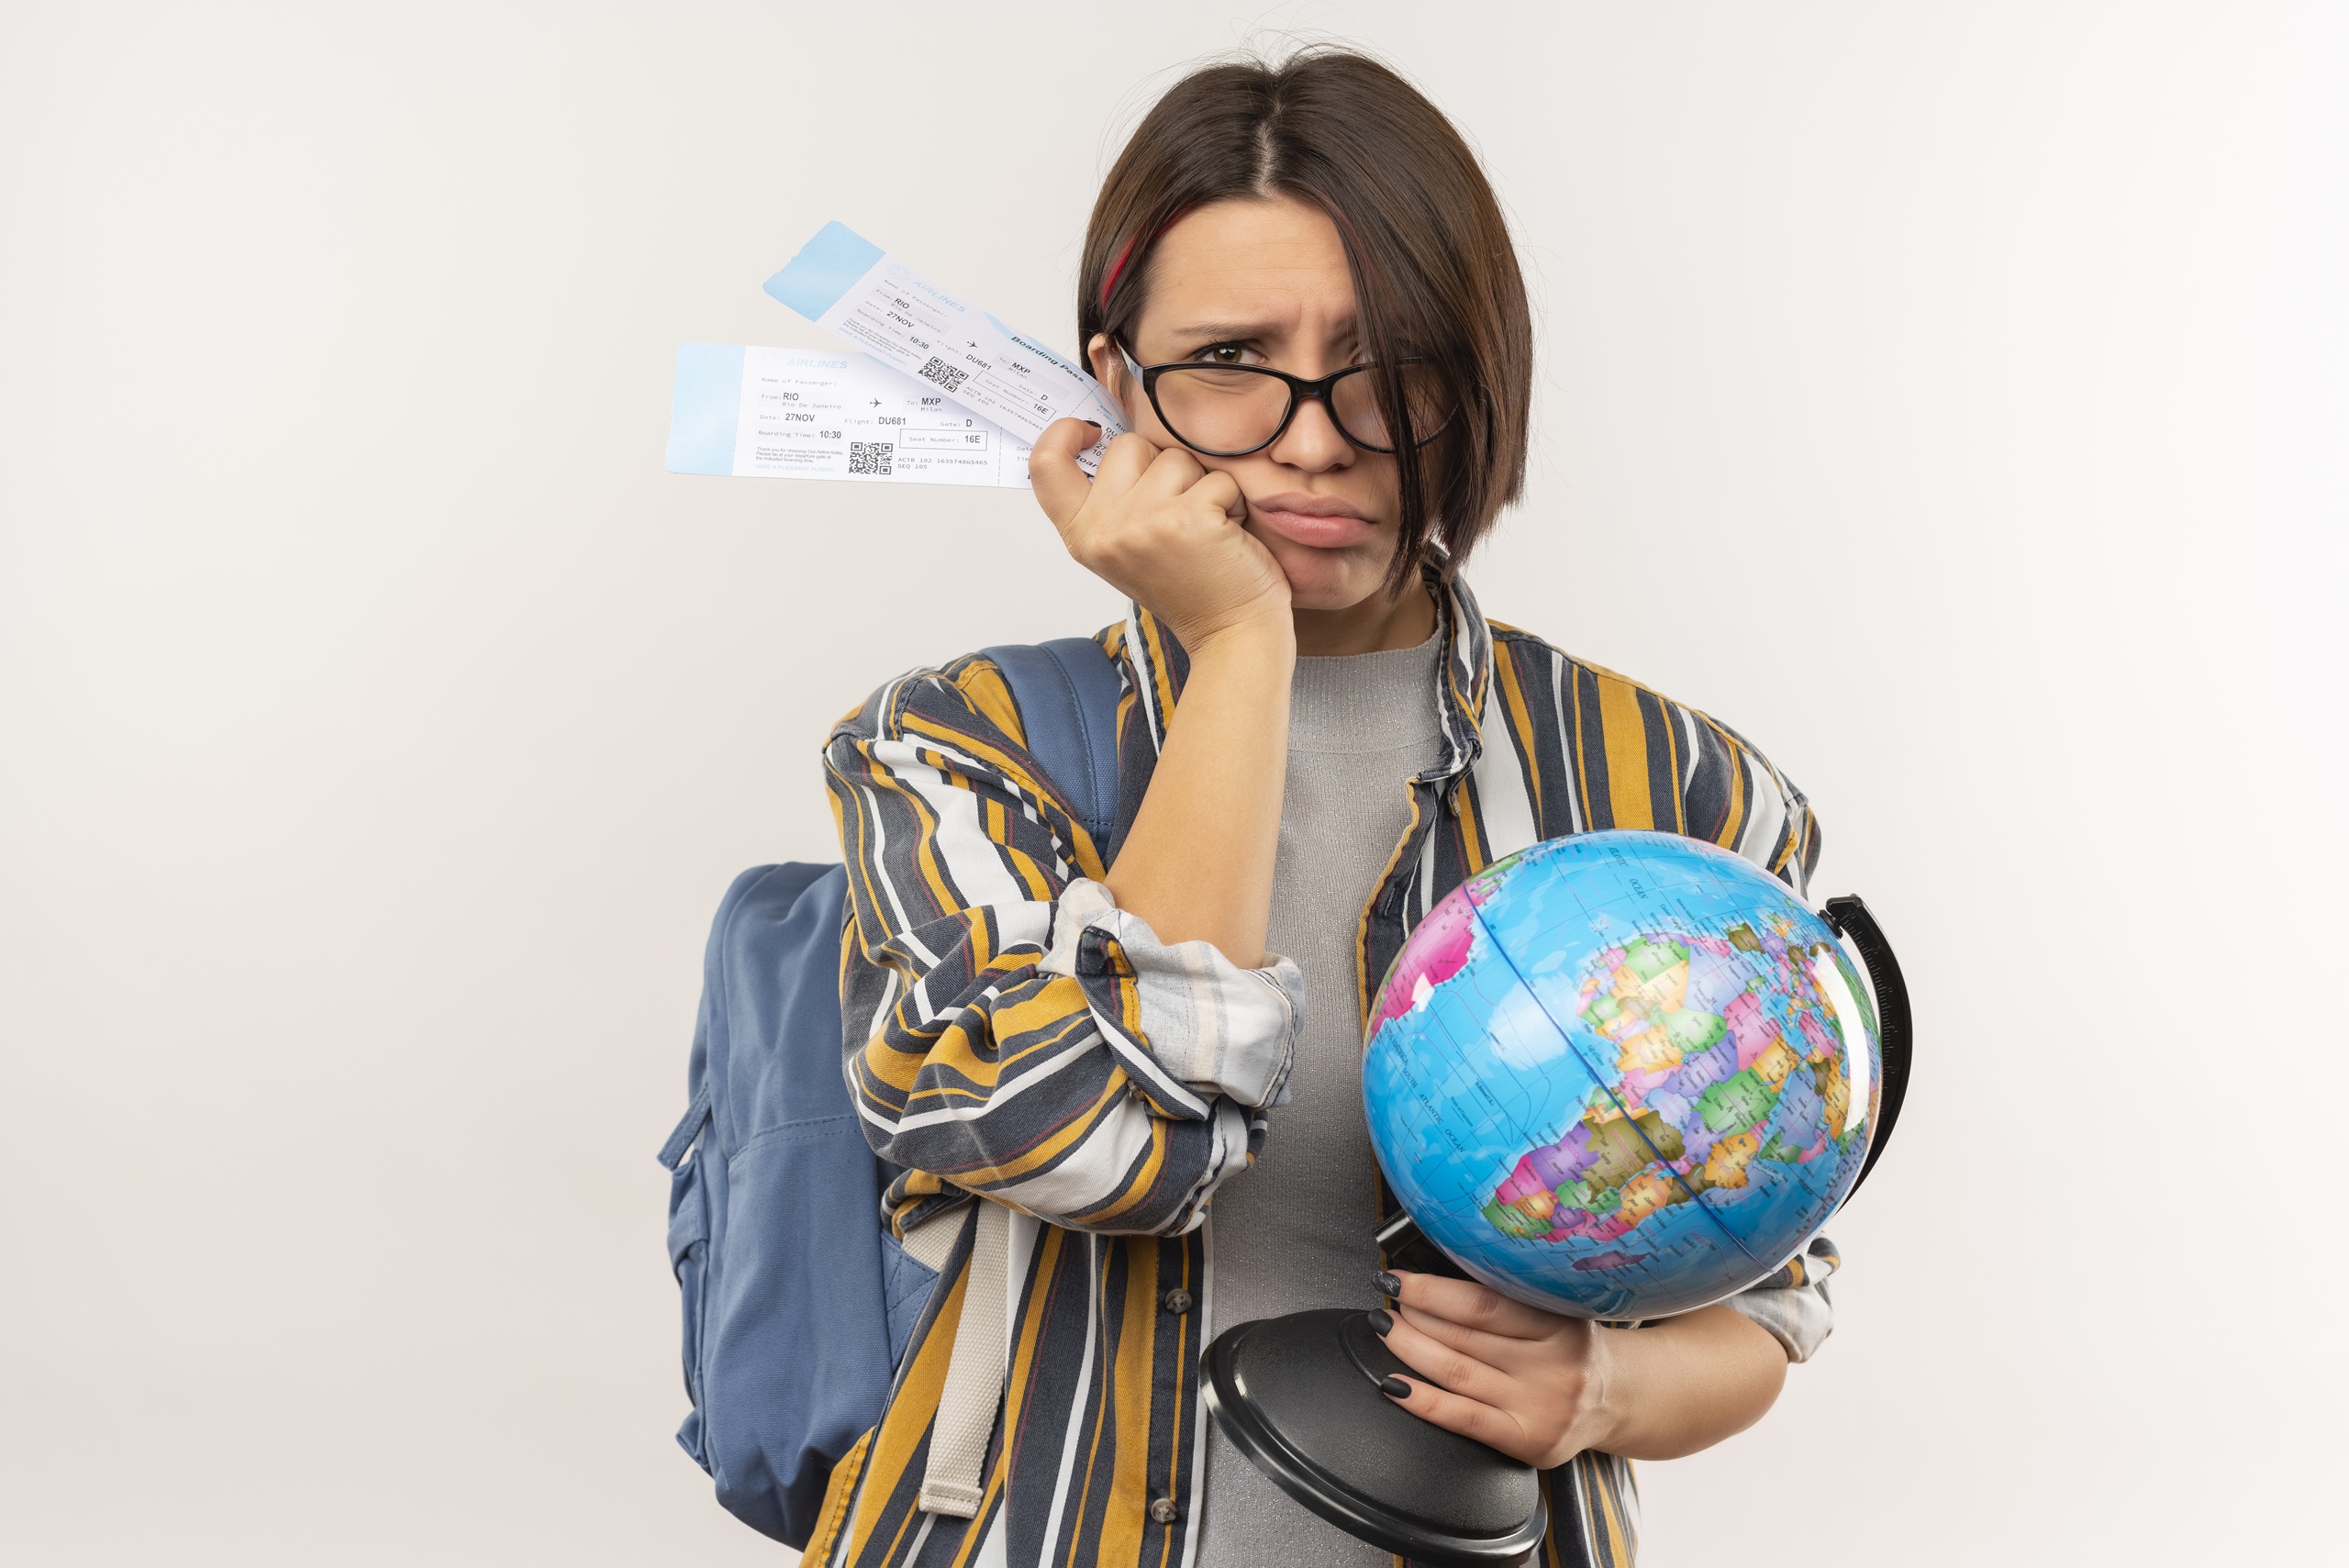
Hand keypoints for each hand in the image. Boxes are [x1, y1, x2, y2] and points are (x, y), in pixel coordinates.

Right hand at [1029, 418, 1290, 651]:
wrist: (1231, 633)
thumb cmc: (1188, 587)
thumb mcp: (1125, 546)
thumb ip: (1109, 500)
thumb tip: (1109, 435)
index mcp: (1081, 534)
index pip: (1045, 466)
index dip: (1061, 434)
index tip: (1090, 431)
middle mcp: (1104, 529)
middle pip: (1128, 445)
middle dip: (1162, 467)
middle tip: (1178, 513)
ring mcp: (1144, 522)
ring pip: (1176, 458)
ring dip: (1201, 485)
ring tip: (1205, 527)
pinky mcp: (1188, 517)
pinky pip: (1217, 477)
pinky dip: (1231, 500)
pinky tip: (1227, 534)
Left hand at [1375, 1270, 1616, 1470]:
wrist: (1620, 1399)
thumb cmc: (1573, 1347)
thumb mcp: (1557, 1310)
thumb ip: (1510, 1294)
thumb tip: (1434, 1272)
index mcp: (1561, 1323)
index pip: (1485, 1303)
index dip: (1433, 1289)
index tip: (1400, 1277)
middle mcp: (1555, 1366)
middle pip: (1466, 1336)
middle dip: (1416, 1314)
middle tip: (1389, 1298)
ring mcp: (1541, 1407)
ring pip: (1458, 1373)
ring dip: (1410, 1348)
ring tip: (1386, 1327)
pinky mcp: (1529, 1442)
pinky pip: (1463, 1419)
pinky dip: (1422, 1400)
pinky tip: (1394, 1384)